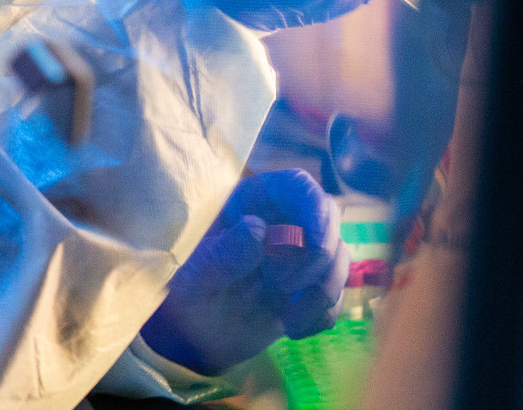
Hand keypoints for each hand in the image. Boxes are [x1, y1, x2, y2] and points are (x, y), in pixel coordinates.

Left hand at [141, 168, 347, 374]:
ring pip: (338, 257)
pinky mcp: (307, 288)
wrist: (192, 336)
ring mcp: (297, 255)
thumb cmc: (184, 293)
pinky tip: (292, 328)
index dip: (314, 208)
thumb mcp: (194, 275)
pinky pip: (336, 294)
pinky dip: (321, 315)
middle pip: (328, 218)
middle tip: (283, 288)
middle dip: (319, 258)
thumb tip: (260, 229)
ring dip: (321, 294)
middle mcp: (279, 221)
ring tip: (287, 321)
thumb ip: (223, 253)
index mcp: (248, 203)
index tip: (317, 244)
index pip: (296, 185)